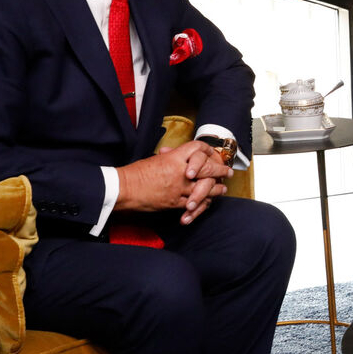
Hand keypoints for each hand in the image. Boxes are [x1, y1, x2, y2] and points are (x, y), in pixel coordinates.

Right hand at [116, 140, 232, 223]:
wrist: (124, 188)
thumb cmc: (136, 172)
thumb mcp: (154, 160)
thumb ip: (169, 158)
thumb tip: (173, 154)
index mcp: (175, 158)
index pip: (198, 149)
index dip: (209, 151)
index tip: (214, 155)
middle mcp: (180, 172)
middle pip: (207, 170)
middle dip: (220, 171)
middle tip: (228, 172)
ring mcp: (179, 188)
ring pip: (204, 189)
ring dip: (215, 189)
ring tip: (222, 189)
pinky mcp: (174, 203)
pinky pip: (193, 204)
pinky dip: (202, 203)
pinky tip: (207, 202)